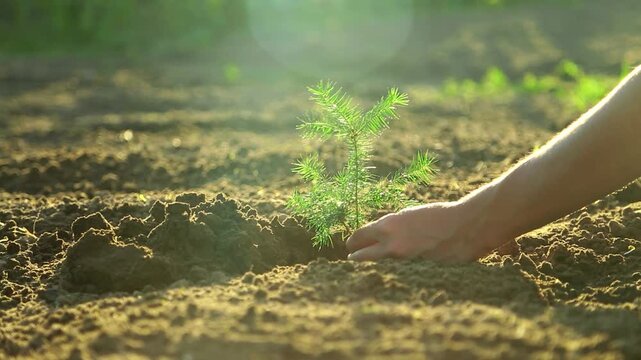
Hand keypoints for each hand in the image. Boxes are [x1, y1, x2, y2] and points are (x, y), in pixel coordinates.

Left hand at [346, 200, 510, 261]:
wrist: (465, 227)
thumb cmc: (438, 215)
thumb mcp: (409, 215)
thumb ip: (392, 226)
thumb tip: (380, 234)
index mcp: (388, 226)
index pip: (361, 236)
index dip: (354, 240)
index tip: (350, 244)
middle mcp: (392, 244)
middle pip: (364, 254)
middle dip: (357, 255)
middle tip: (351, 257)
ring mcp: (404, 259)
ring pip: (382, 262)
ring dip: (376, 261)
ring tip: (368, 261)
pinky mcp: (416, 269)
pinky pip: (401, 268)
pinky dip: (397, 266)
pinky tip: (397, 265)